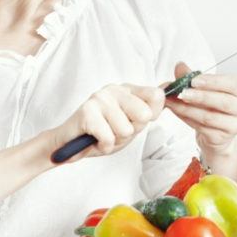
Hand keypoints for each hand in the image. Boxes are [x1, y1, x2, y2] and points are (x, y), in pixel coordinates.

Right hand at [47, 82, 165, 162]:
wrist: (69, 145)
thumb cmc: (102, 134)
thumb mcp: (131, 124)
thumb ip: (149, 109)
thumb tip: (166, 90)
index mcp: (127, 89)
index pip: (156, 96)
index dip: (149, 117)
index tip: (133, 122)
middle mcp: (114, 89)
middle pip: (144, 114)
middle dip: (131, 131)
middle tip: (115, 131)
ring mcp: (99, 98)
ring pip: (126, 130)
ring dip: (115, 141)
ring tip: (103, 135)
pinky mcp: (87, 112)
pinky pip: (109, 138)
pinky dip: (104, 146)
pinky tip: (95, 141)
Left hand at [162, 61, 236, 158]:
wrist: (217, 131)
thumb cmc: (213, 106)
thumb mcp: (204, 87)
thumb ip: (192, 76)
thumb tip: (180, 66)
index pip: (233, 84)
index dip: (213, 82)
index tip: (194, 80)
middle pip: (223, 102)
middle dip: (199, 97)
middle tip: (181, 93)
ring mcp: (235, 125)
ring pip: (210, 117)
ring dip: (188, 109)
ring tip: (173, 103)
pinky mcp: (223, 138)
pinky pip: (202, 128)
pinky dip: (187, 119)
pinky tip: (178, 112)